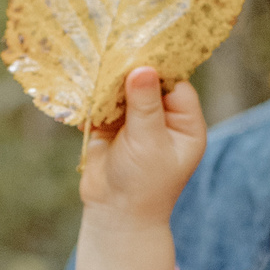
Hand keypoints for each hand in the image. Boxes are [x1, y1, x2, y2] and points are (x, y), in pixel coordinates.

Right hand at [72, 67, 208, 269]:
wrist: (115, 215)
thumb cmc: (143, 184)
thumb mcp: (148, 142)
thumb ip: (145, 105)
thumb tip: (142, 69)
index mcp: (185, 124)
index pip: (176, 85)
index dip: (158, 69)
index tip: (137, 54)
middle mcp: (164, 119)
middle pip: (148, 83)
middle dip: (129, 73)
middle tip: (111, 55)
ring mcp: (138, 122)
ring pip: (124, 91)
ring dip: (109, 83)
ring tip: (95, 69)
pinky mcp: (113, 126)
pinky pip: (104, 103)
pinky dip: (94, 97)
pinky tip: (84, 88)